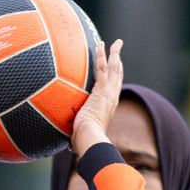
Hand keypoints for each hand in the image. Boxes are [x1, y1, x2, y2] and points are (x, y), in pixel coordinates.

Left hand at [71, 39, 124, 155]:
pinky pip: (102, 68)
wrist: (89, 139)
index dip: (114, 76)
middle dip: (119, 60)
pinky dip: (102, 55)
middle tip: (118, 48)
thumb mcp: (83, 135)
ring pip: (114, 68)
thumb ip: (79, 135)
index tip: (114, 68)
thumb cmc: (85, 141)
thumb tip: (70, 146)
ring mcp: (108, 93)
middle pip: (118, 74)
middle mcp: (112, 97)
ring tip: (116, 43)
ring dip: (115, 53)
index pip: (114, 87)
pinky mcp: (101, 90)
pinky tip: (101, 44)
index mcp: (109, 106)